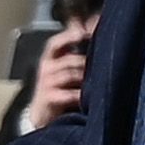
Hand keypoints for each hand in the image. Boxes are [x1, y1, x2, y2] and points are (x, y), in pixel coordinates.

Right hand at [18, 13, 97, 128]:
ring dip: (85, 78)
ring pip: (70, 75)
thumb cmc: (59, 89)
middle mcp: (46, 69)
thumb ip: (74, 53)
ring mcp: (46, 84)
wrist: (43, 115)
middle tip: (102, 64)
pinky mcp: (48, 98)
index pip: (55, 43)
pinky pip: (68, 93)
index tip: (83, 33)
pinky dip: (80, 94)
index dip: (68, 37)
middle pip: (69, 60)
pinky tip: (87, 97)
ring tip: (97, 82)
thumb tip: (90, 29)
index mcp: (49, 59)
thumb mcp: (63, 70)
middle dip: (85, 63)